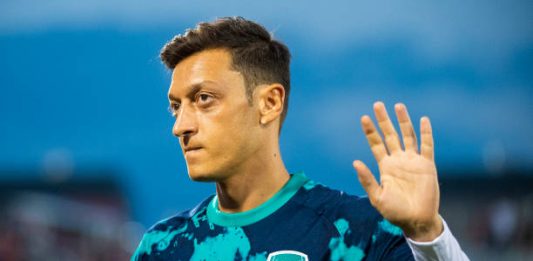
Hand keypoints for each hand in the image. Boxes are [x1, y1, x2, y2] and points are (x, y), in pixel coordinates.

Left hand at [353, 102, 442, 241]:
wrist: (416, 220)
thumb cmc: (395, 212)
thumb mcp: (377, 197)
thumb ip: (367, 179)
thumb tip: (355, 162)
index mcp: (385, 166)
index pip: (376, 144)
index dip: (370, 131)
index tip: (364, 118)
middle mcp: (398, 160)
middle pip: (390, 135)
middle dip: (384, 120)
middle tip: (377, 104)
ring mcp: (413, 161)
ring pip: (408, 135)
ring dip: (403, 121)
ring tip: (398, 105)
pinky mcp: (427, 165)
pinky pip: (427, 145)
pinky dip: (426, 132)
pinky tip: (423, 120)